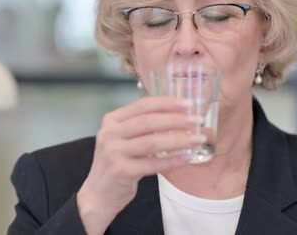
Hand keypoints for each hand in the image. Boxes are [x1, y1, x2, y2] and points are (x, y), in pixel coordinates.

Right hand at [76, 96, 204, 234]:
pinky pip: (153, 164)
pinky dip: (173, 160)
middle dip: (177, 119)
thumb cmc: (117, 163)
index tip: (188, 104)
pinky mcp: (121, 171)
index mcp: (112, 120)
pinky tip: (187, 158)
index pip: (142, 105)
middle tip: (197, 120)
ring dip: (179, 140)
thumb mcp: (124, 139)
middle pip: (148, 122)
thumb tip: (180, 116)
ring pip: (152, 142)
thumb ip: (143, 127)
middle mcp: (110, 133)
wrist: (98, 194)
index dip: (167, 103)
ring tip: (198, 139)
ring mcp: (113, 152)